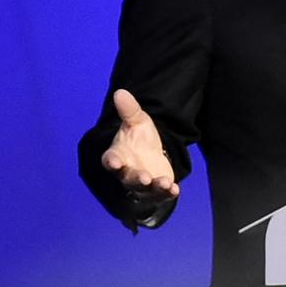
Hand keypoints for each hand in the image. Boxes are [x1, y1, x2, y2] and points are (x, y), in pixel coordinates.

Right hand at [101, 89, 179, 214]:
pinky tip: (175, 189)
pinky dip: (167, 193)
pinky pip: (160, 194)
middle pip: (128, 178)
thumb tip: (120, 92)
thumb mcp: (137, 122)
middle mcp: (127, 172)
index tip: (115, 162)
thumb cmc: (139, 139)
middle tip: (145, 178)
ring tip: (165, 183)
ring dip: (154, 187)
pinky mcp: (156, 190)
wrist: (153, 153)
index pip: (110, 161)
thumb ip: (129, 110)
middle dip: (136, 179)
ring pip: (145, 189)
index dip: (112, 162)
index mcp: (117, 156)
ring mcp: (141, 184)